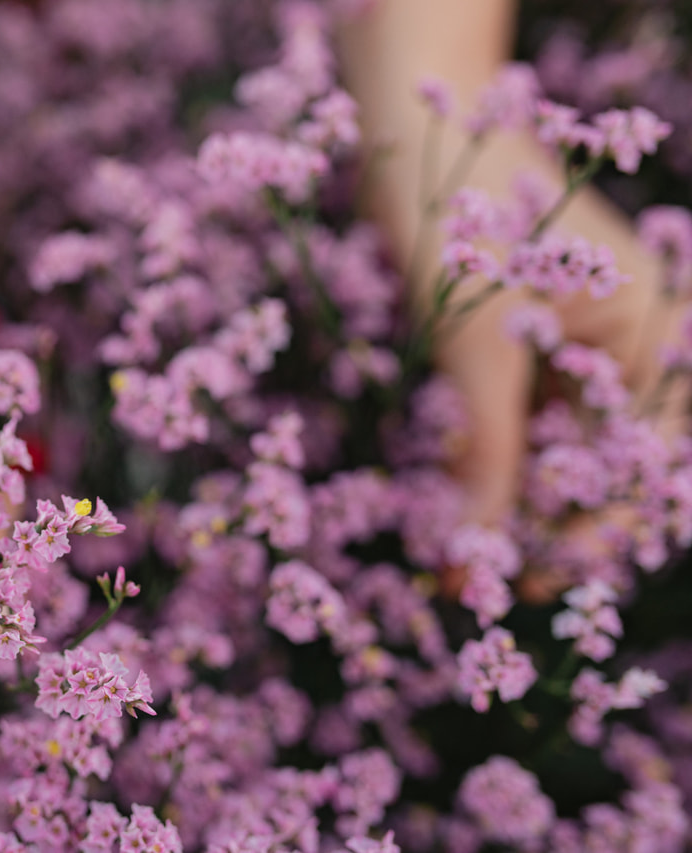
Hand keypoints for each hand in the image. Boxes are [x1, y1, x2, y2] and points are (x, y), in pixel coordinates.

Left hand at [419, 134, 685, 598]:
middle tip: (481, 581)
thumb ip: (488, 448)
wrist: (413, 138)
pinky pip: (524, 419)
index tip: (524, 586)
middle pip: (601, 467)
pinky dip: (491, 457)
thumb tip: (478, 549)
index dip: (585, 536)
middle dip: (545, 524)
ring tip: (458, 554)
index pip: (638, 468)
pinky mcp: (533, 346)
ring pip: (558, 450)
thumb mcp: (476, 345)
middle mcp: (633, 347)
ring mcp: (583, 347)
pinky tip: (454, 496)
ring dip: (512, 498)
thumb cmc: (462, 223)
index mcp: (658, 337)